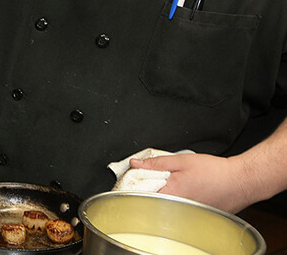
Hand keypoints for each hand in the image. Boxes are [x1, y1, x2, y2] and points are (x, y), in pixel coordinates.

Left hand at [130, 153, 249, 213]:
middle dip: (152, 189)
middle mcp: (179, 208)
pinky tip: (188, 192)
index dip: (137, 186)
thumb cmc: (216, 171)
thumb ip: (156, 163)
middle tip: (160, 179)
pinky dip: (179, 201)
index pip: (142, 195)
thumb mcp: (181, 161)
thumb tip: (136, 164)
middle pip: (154, 201)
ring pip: (167, 206)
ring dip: (166, 196)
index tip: (136, 180)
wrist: (242, 181)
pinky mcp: (198, 217)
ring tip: (179, 185)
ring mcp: (189, 215)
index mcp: (171, 194)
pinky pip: (181, 209)